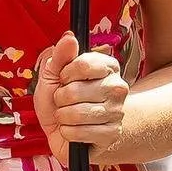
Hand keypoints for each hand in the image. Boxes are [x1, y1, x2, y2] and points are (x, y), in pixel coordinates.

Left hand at [34, 31, 129, 161]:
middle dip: (60, 99)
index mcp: (107, 67)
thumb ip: (60, 56)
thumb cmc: (60, 102)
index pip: (82, 63)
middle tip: (65, 101)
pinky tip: (74, 130)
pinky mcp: (112, 134)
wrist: (64, 133)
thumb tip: (69, 36)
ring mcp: (117, 112)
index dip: (64, 74)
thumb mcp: (53, 76)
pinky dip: (68, 133)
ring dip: (63, 117)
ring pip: (76, 113)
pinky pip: (79, 132)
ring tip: (68, 116)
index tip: (64, 79)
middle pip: (75, 90)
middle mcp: (118, 87)